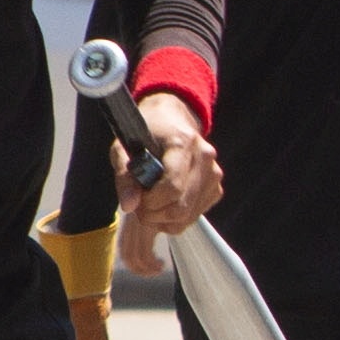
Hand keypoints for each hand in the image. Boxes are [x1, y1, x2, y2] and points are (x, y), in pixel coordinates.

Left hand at [113, 91, 220, 276]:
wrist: (171, 119)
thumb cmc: (144, 133)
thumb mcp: (123, 147)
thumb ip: (124, 176)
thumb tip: (129, 206)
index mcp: (182, 142)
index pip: (172, 187)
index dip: (150, 202)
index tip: (135, 198)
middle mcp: (205, 157)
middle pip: (181, 207)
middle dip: (154, 215)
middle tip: (138, 208)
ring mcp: (214, 173)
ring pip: (188, 216)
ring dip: (163, 220)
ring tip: (148, 205)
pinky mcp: (216, 186)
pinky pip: (194, 215)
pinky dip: (175, 218)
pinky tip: (163, 205)